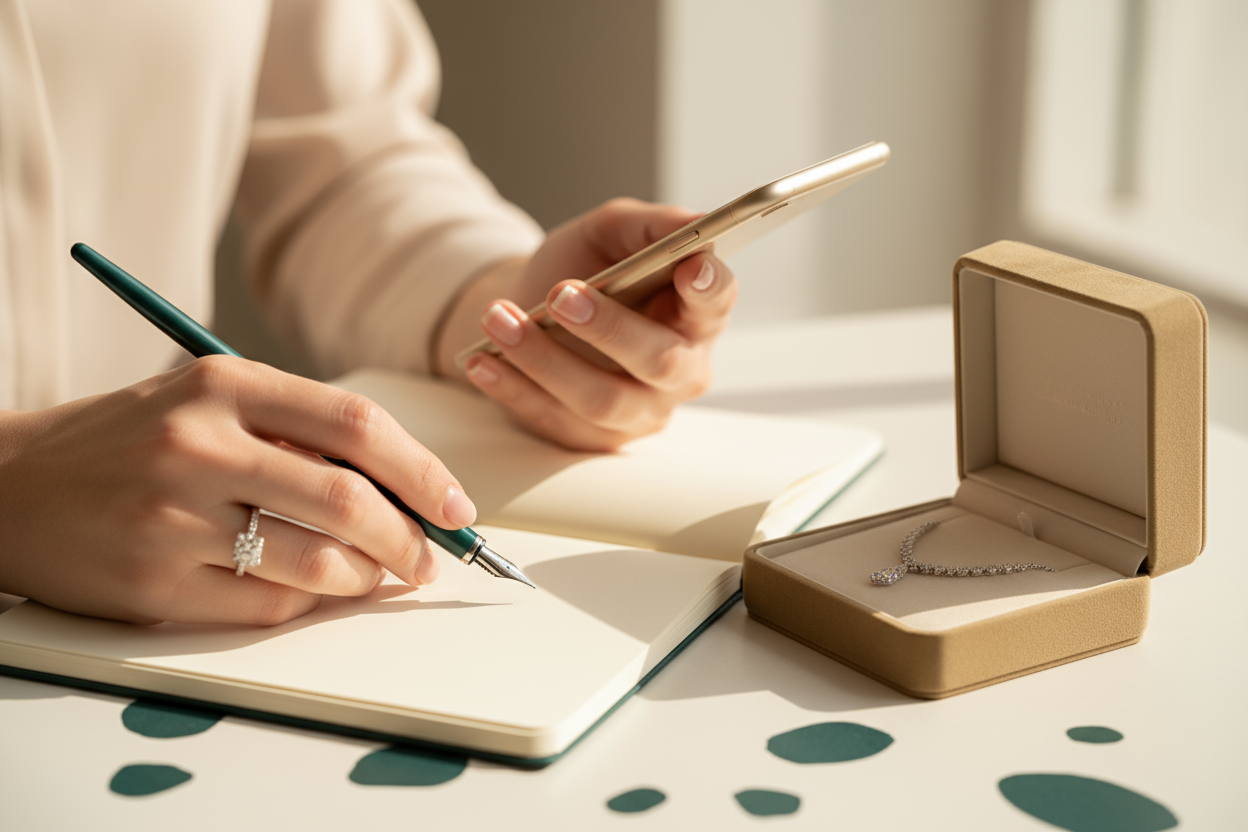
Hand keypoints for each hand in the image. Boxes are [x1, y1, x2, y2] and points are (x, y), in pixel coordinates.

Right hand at [0, 357, 474, 624]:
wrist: (9, 487)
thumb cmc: (129, 441)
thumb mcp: (208, 402)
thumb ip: (297, 433)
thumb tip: (405, 490)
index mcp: (224, 383)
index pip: (356, 424)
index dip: (422, 470)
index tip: (455, 504)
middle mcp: (199, 444)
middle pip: (348, 498)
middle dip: (410, 537)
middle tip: (429, 557)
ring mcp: (173, 516)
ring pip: (316, 561)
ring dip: (367, 578)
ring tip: (377, 576)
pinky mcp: (153, 582)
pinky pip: (267, 603)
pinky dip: (310, 601)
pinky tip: (315, 590)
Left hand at [435, 198, 737, 450]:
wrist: (534, 306)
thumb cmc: (585, 267)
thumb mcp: (611, 231)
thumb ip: (651, 225)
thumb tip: (694, 223)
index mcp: (696, 314)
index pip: (717, 303)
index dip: (709, 288)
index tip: (689, 266)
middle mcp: (680, 371)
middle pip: (660, 361)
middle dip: (610, 328)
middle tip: (562, 295)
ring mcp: (639, 411)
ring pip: (601, 399)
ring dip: (544, 360)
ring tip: (499, 320)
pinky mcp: (593, 437)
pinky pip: (554, 420)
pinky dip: (514, 389)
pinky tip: (483, 362)